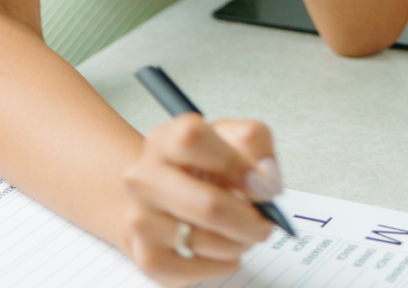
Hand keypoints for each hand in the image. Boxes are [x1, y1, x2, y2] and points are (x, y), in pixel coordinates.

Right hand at [122, 114, 283, 287]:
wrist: (159, 198)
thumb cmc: (200, 167)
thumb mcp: (229, 138)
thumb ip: (254, 142)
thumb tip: (265, 180)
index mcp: (164, 140)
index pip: (193, 140)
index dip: (236, 164)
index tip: (261, 185)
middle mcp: (144, 178)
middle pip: (209, 206)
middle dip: (250, 220)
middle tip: (264, 223)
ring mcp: (141, 219)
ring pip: (209, 242)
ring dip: (239, 242)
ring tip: (241, 231)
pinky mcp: (148, 257)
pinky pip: (200, 270)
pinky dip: (223, 263)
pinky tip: (222, 249)